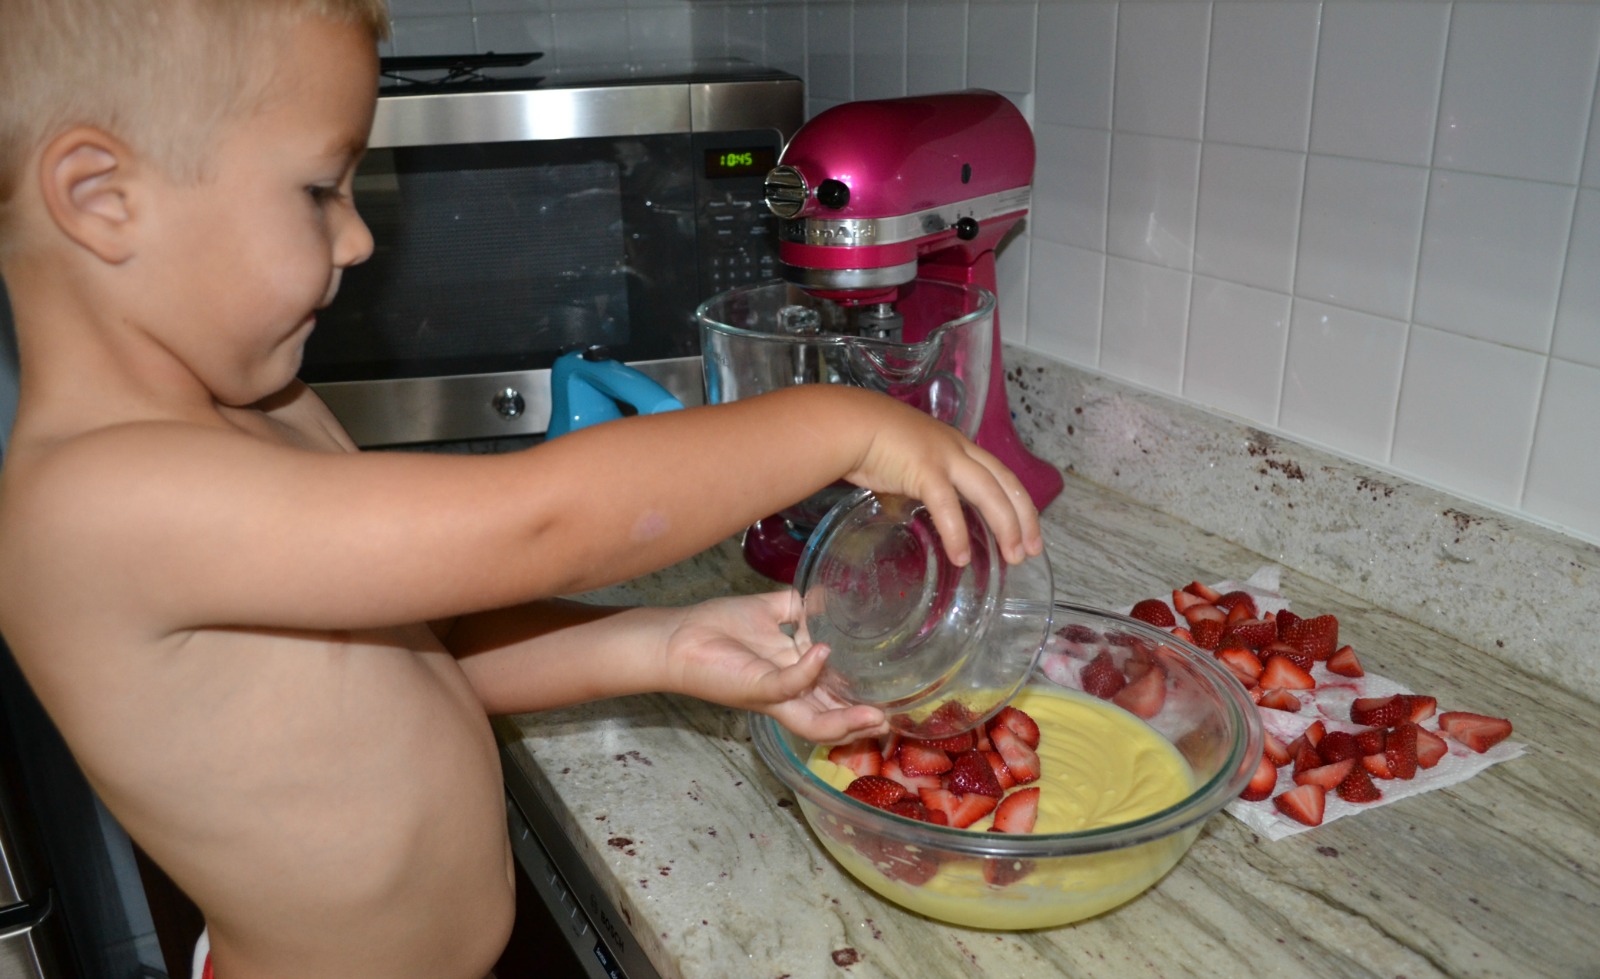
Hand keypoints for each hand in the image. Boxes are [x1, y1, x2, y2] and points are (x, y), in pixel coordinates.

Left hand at [659, 591, 886, 743]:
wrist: (678, 636)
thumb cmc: (719, 627)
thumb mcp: (769, 613)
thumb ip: (798, 607)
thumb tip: (826, 591)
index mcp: (794, 678)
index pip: (833, 699)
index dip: (861, 703)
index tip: (892, 699)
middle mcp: (787, 693)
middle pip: (829, 720)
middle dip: (861, 724)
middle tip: (892, 719)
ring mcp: (771, 694)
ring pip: (813, 721)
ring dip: (845, 720)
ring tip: (874, 714)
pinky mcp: (754, 687)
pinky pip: (786, 685)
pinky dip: (807, 671)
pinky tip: (822, 652)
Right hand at [828, 391, 1044, 567]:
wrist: (847, 424)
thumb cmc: (868, 440)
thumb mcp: (907, 460)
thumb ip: (919, 482)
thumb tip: (915, 510)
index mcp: (956, 445)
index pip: (1001, 474)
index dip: (1019, 502)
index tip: (1028, 530)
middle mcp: (958, 448)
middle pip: (1005, 483)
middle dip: (1024, 518)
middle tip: (1030, 551)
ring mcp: (944, 457)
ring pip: (989, 492)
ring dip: (1005, 526)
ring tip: (1012, 557)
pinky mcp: (924, 470)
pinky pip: (948, 506)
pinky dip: (957, 533)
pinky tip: (962, 557)